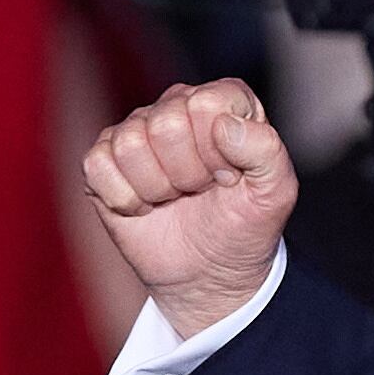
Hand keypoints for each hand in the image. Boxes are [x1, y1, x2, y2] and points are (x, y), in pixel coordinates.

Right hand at [80, 78, 297, 335]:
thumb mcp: (276, 193)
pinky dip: (124, 199)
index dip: (217, 152)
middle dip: (187, 174)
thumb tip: (224, 125)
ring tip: (175, 197)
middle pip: (165, 125)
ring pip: (128, 146)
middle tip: (199, 190)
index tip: (229, 177)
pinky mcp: (103, 159)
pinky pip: (97, 166)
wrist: (210, 273)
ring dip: (156, 188)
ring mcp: (136, 130)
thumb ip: (266, 150)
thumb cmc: (246, 226)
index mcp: (224, 101)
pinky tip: (145, 205)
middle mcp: (177, 105)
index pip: (205, 105)